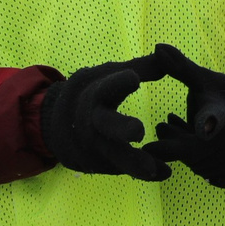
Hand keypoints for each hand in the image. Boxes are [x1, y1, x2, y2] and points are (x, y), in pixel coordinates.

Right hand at [39, 51, 172, 180]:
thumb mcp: (110, 74)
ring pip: (114, 155)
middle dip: (120, 128)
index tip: (133, 79)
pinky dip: (140, 171)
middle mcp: (92, 121)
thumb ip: (141, 67)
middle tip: (138, 132)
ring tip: (160, 169)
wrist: (58, 122)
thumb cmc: (94, 91)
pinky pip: (120, 168)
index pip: (105, 87)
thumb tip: (166, 52)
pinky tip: (162, 172)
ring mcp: (92, 145)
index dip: (117, 83)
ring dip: (136, 163)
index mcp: (95, 94)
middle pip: (105, 125)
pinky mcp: (97, 162)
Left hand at [141, 43, 224, 189]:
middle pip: (189, 151)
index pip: (214, 121)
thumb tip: (157, 46)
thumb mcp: (203, 81)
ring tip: (170, 130)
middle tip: (161, 125)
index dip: (209, 124)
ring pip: (192, 165)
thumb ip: (180, 68)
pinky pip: (203, 175)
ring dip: (179, 150)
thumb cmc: (219, 99)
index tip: (205, 126)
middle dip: (172, 141)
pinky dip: (192, 161)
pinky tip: (187, 144)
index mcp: (220, 116)